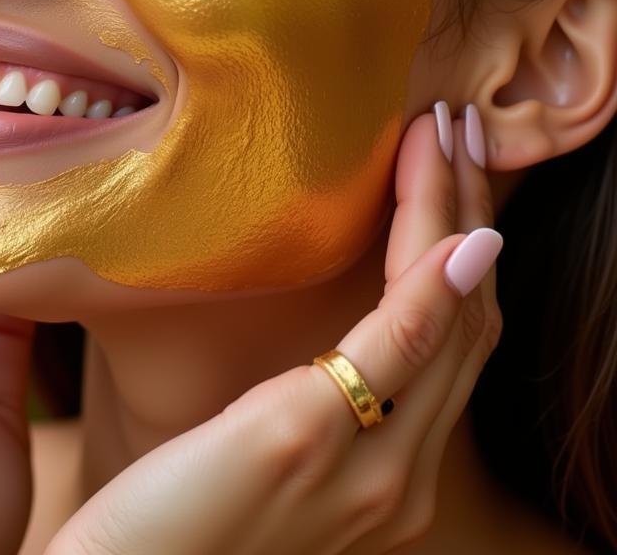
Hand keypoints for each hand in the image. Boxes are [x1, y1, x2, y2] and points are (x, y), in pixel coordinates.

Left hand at [46, 104, 502, 554]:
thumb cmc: (178, 521)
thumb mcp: (257, 456)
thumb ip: (303, 406)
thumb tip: (317, 347)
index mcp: (385, 473)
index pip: (451, 342)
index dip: (462, 249)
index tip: (447, 167)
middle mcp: (397, 477)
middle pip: (465, 321)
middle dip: (470, 214)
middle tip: (458, 131)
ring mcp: (362, 466)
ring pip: (446, 319)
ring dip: (455, 218)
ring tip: (445, 137)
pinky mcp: (301, 438)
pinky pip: (397, 347)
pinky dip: (433, 285)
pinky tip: (454, 233)